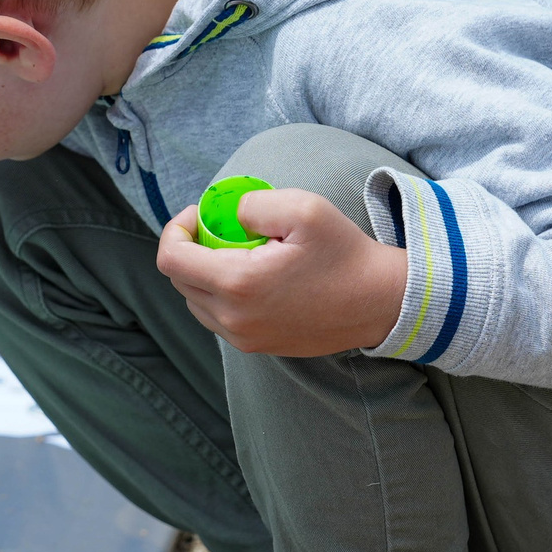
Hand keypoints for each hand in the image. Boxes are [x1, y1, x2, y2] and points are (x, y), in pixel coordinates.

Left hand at [156, 187, 410, 357]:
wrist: (381, 302)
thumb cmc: (345, 254)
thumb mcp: (303, 208)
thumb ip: (252, 204)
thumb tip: (227, 215)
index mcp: (238, 283)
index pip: (170, 259)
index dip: (176, 229)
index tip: (201, 215)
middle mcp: (233, 318)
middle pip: (179, 280)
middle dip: (190, 249)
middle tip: (220, 228)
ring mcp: (244, 338)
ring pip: (195, 302)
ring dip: (204, 274)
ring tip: (237, 253)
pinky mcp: (257, 346)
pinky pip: (218, 319)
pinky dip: (221, 295)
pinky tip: (251, 276)